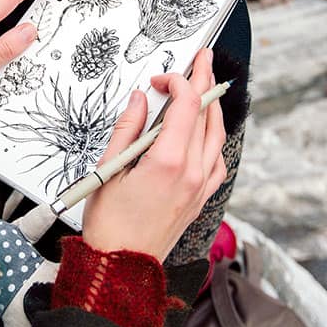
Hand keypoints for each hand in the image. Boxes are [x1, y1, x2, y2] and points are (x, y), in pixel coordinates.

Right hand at [81, 48, 226, 260]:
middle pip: (205, 115)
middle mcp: (191, 172)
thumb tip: (139, 99)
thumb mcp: (108, 169)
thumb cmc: (110, 225)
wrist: (122, 267)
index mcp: (168, 161)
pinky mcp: (200, 198)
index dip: (178, 82)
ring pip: (217, 136)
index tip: (161, 78)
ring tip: (209, 86)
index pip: (186, 105)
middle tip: (204, 60)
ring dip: (213, 107)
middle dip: (204, 82)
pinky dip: (215, 139)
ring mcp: (200, 186)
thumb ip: (127, 129)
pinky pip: (218, 160)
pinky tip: (207, 132)